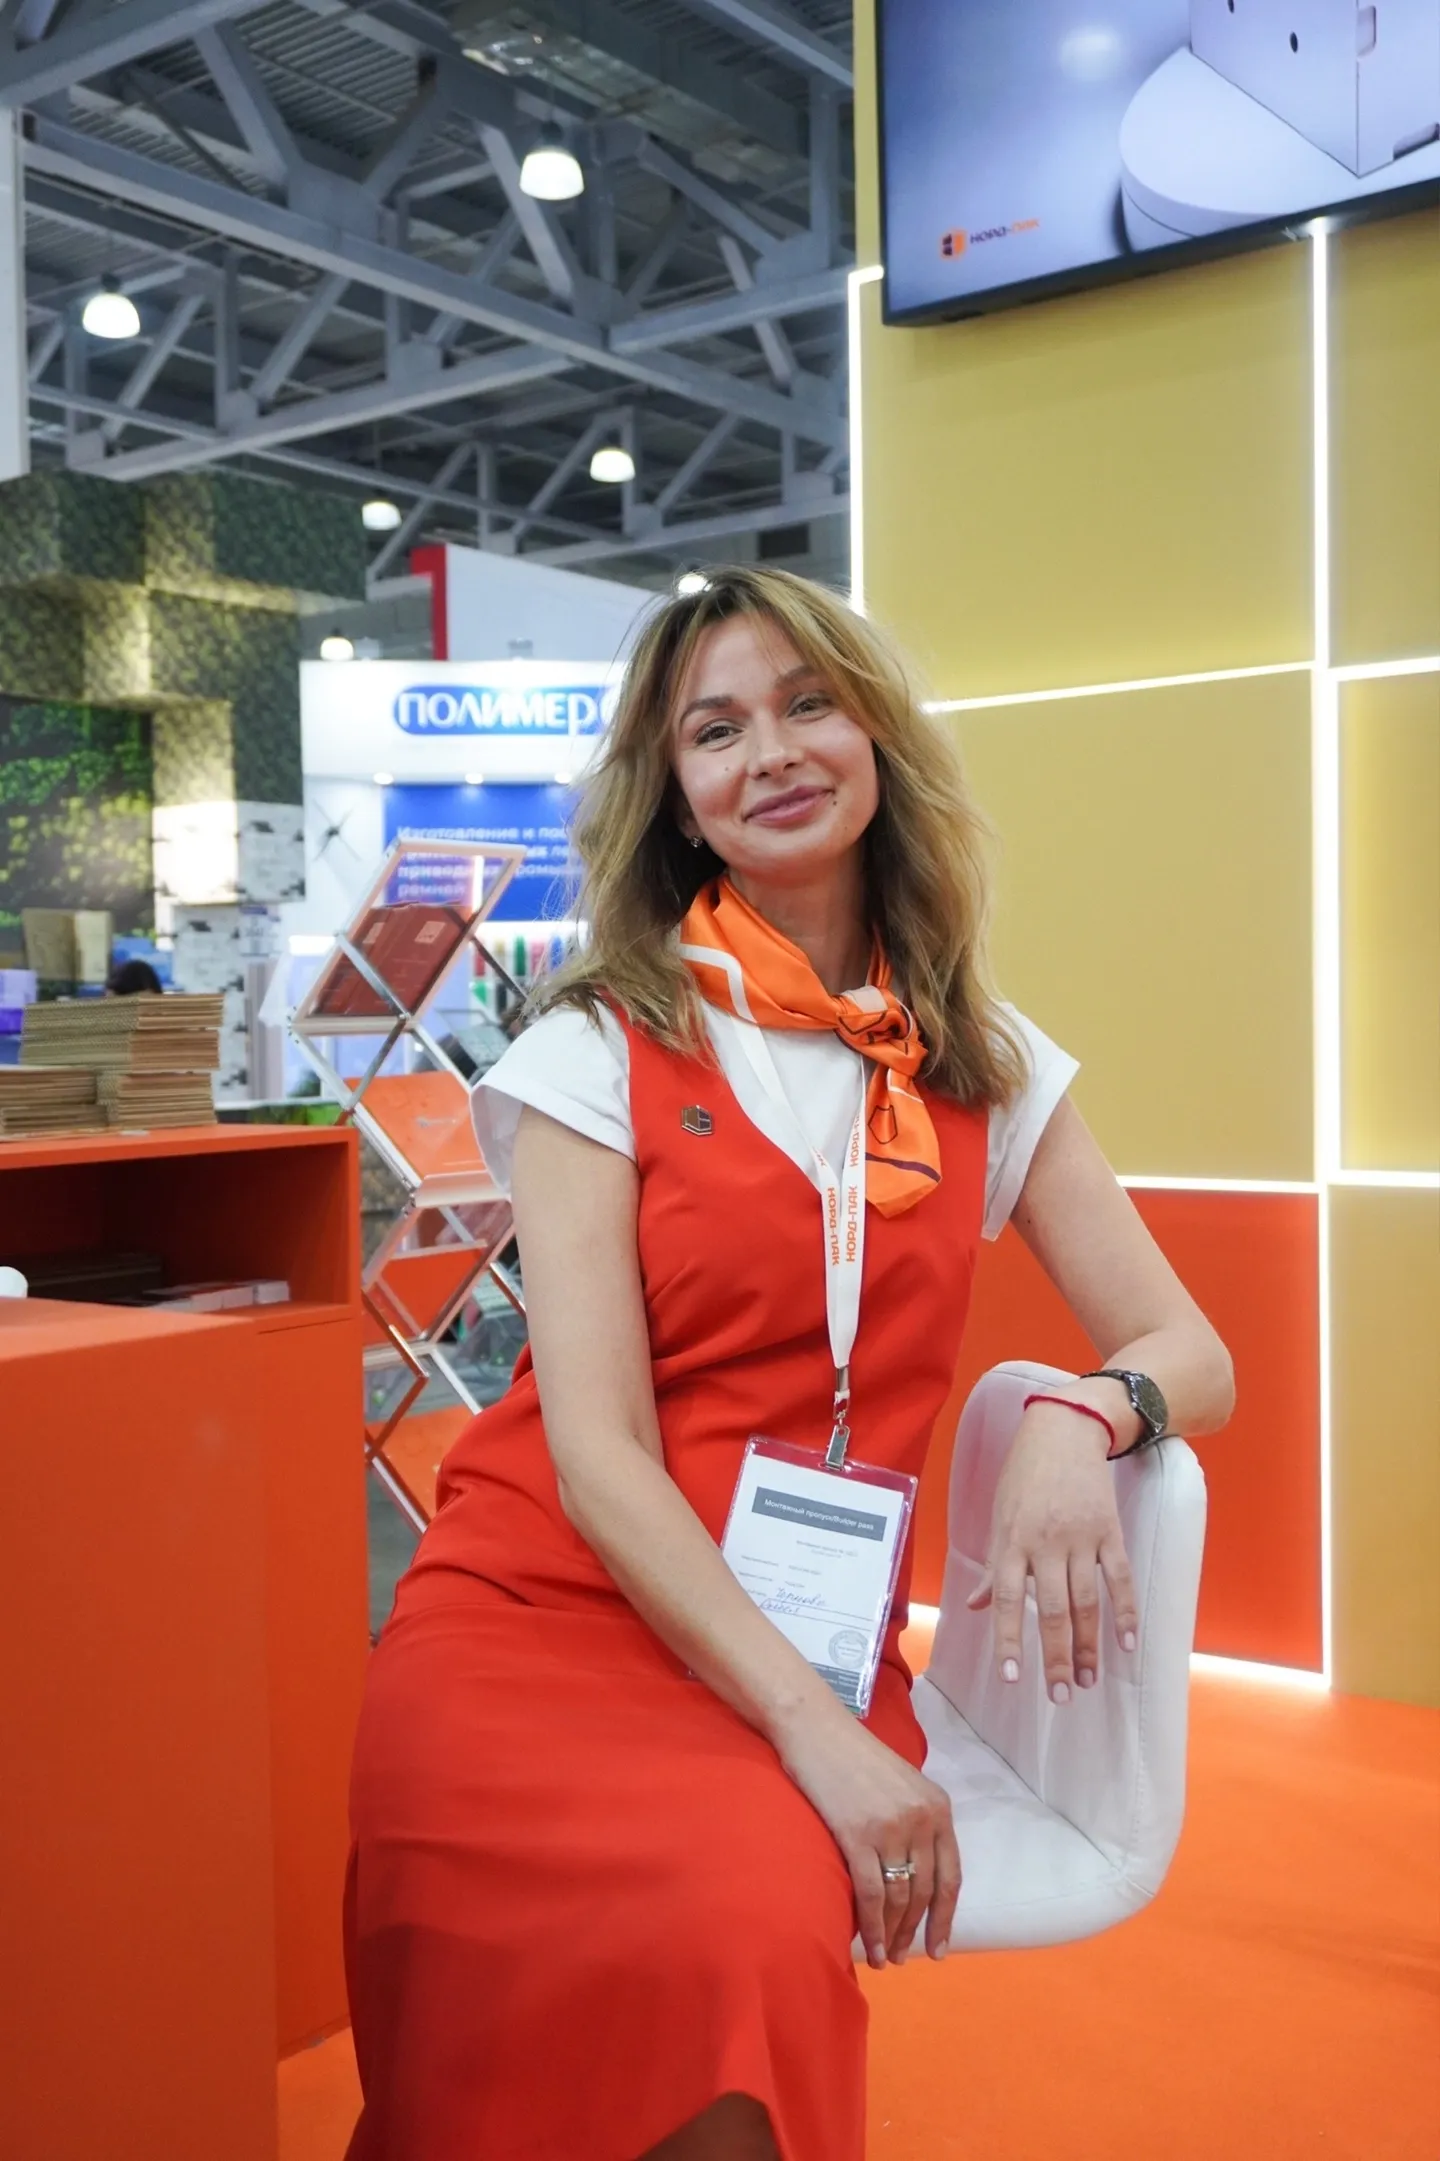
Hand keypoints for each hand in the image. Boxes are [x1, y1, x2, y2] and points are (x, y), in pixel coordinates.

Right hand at [775, 1701, 960, 1968]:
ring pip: (900, 1898)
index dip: (945, 1918)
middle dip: (916, 1931)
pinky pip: (872, 1894)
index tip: (938, 1949)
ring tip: (885, 1958)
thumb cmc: (853, 1755)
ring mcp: (891, 1828)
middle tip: (905, 1958)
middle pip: (925, 1892)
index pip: (950, 1876)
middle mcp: (922, 1819)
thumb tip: (916, 1873)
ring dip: (893, 1935)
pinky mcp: (858, 1835)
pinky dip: (873, 1927)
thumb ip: (916, 1822)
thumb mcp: (902, 1784)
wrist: (816, 1729)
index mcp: (938, 1807)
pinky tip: (870, 1947)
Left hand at [965, 1401, 1138, 1701]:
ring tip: (1089, 1681)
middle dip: (1057, 1657)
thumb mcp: (999, 1516)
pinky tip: (1128, 1644)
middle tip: (1062, 1696)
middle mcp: (1045, 1544)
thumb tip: (976, 1606)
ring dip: (1090, 1646)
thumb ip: (994, 1567)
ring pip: (1087, 1602)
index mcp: (1012, 1542)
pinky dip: (1125, 1612)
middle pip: (1053, 1610)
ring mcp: (1080, 1538)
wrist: (1065, 1431)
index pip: (1009, 1600)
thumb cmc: (1024, 1475)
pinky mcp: (1109, 1531)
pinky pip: (1120, 1578)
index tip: (1012, 1678)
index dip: (1010, 1640)